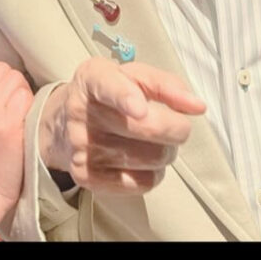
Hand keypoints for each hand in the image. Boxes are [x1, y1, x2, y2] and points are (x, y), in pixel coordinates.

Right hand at [0, 60, 32, 238]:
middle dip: (12, 83)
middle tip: (12, 106)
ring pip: (16, 79)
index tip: (1, 96)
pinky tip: (23, 122)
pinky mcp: (9, 125)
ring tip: (17, 114)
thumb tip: (4, 76)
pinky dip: (28, 106)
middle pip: (3, 69)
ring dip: (22, 93)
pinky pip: (26, 97)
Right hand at [39, 57, 205, 194]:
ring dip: (165, 151)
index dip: (126, 98)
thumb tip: (197, 106)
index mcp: (93, 78)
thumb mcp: (133, 76)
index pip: (108, 87)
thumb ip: (167, 84)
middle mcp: (82, 112)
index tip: (139, 108)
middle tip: (174, 125)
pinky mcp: (86, 177)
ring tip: (152, 141)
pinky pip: (142, 183)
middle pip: (148, 128)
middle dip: (176, 129)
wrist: (63, 122)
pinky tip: (139, 159)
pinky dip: (153, 173)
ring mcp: (82, 147)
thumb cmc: (108, 95)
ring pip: (152, 158)